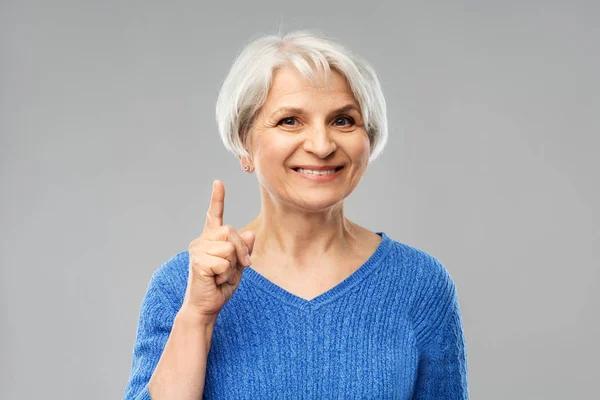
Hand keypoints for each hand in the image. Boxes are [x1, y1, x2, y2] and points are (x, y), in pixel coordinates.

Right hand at [182, 179, 254, 324]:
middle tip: (236, 269)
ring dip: (232, 266)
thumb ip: (243, 251)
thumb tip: (250, 235)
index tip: (218, 182)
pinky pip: (224, 261)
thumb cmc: (220, 287)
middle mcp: (201, 241)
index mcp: (210, 240)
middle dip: (241, 251)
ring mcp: (197, 250)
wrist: (206, 307)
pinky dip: (226, 274)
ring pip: (229, 247)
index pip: (214, 215)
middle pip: (231, 231)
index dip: (217, 199)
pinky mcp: (197, 261)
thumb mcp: (238, 267)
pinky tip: (215, 280)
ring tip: (221, 276)